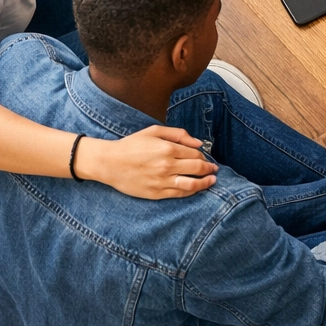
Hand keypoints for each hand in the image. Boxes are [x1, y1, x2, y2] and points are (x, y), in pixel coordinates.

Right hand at [82, 125, 217, 197]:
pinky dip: (190, 192)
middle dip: (209, 169)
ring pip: (191, 185)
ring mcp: (162, 181)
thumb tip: (197, 142)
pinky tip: (196, 189)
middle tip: (215, 170)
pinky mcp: (156, 193)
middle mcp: (167, 166)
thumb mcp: (155, 131)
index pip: (195, 154)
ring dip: (205, 183)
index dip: (203, 157)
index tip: (207, 158)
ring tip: (212, 181)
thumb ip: (178, 134)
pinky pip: (179, 194)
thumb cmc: (132, 144)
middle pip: (197, 169)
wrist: (110, 163)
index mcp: (168, 149)